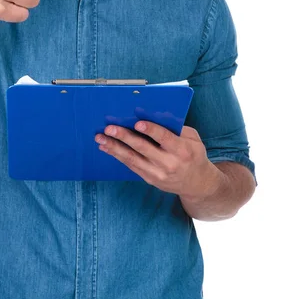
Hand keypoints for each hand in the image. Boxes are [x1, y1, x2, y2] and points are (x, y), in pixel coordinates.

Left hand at [95, 122, 219, 197]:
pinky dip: (117, 156)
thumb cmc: (194, 155)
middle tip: (109, 128)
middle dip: (124, 137)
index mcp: (182, 150)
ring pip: (132, 159)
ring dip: (114, 147)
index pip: (164, 138)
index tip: (137, 123)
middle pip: (143, 148)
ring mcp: (158, 174)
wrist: (197, 184)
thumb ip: (176, 128)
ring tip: (101, 138)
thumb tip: (154, 114)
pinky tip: (107, 148)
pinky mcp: (149, 179)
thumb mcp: (193, 139)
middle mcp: (169, 163)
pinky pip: (131, 166)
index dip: (151, 130)